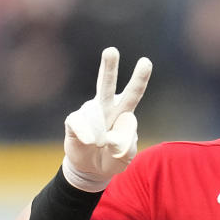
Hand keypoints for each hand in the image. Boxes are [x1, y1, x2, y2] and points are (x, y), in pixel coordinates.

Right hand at [62, 47, 151, 191]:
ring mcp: (88, 112)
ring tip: (100, 145)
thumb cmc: (113, 157)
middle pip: (106, 84)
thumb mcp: (126, 157)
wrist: (92, 169)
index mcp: (124, 110)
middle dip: (108, 67)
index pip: (133, 93)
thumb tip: (109, 137)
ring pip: (94, 114)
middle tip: (111, 50)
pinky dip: (87, 135)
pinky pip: (79, 123)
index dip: (139, 78)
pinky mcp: (73, 121)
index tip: (146, 61)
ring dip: (101, 135)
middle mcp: (106, 106)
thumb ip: (126, 147)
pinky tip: (90, 142)